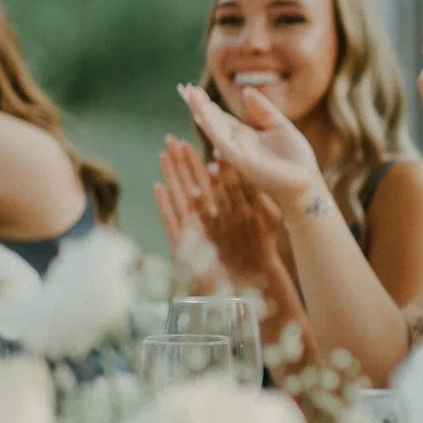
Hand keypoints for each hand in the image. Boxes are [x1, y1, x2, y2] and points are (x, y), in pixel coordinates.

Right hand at [155, 137, 283, 292]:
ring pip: (179, 196)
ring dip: (171, 177)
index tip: (196, 140)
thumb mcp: (264, 221)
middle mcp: (206, 215)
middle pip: (191, 183)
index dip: (200, 162)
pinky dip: (164, 205)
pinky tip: (157, 187)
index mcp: (223, 209)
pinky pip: (172, 221)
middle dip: (182, 162)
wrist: (249, 284)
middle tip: (172, 138)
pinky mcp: (184, 243)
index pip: (209, 180)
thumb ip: (261, 200)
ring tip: (163, 154)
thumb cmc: (257, 254)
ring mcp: (194, 228)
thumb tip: (263, 176)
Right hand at [179, 83, 326, 216]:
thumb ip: (264, 110)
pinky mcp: (244, 163)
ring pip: (215, 130)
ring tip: (190, 96)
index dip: (208, 104)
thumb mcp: (280, 126)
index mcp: (246, 136)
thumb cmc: (296, 160)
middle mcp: (238, 145)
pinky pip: (224, 144)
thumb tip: (246, 90)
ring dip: (202, 113)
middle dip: (199, 106)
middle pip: (214, 122)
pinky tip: (203, 117)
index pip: (221, 117)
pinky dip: (213, 130)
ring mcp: (238, 154)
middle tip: (184, 89)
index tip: (193, 90)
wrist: (308, 184)